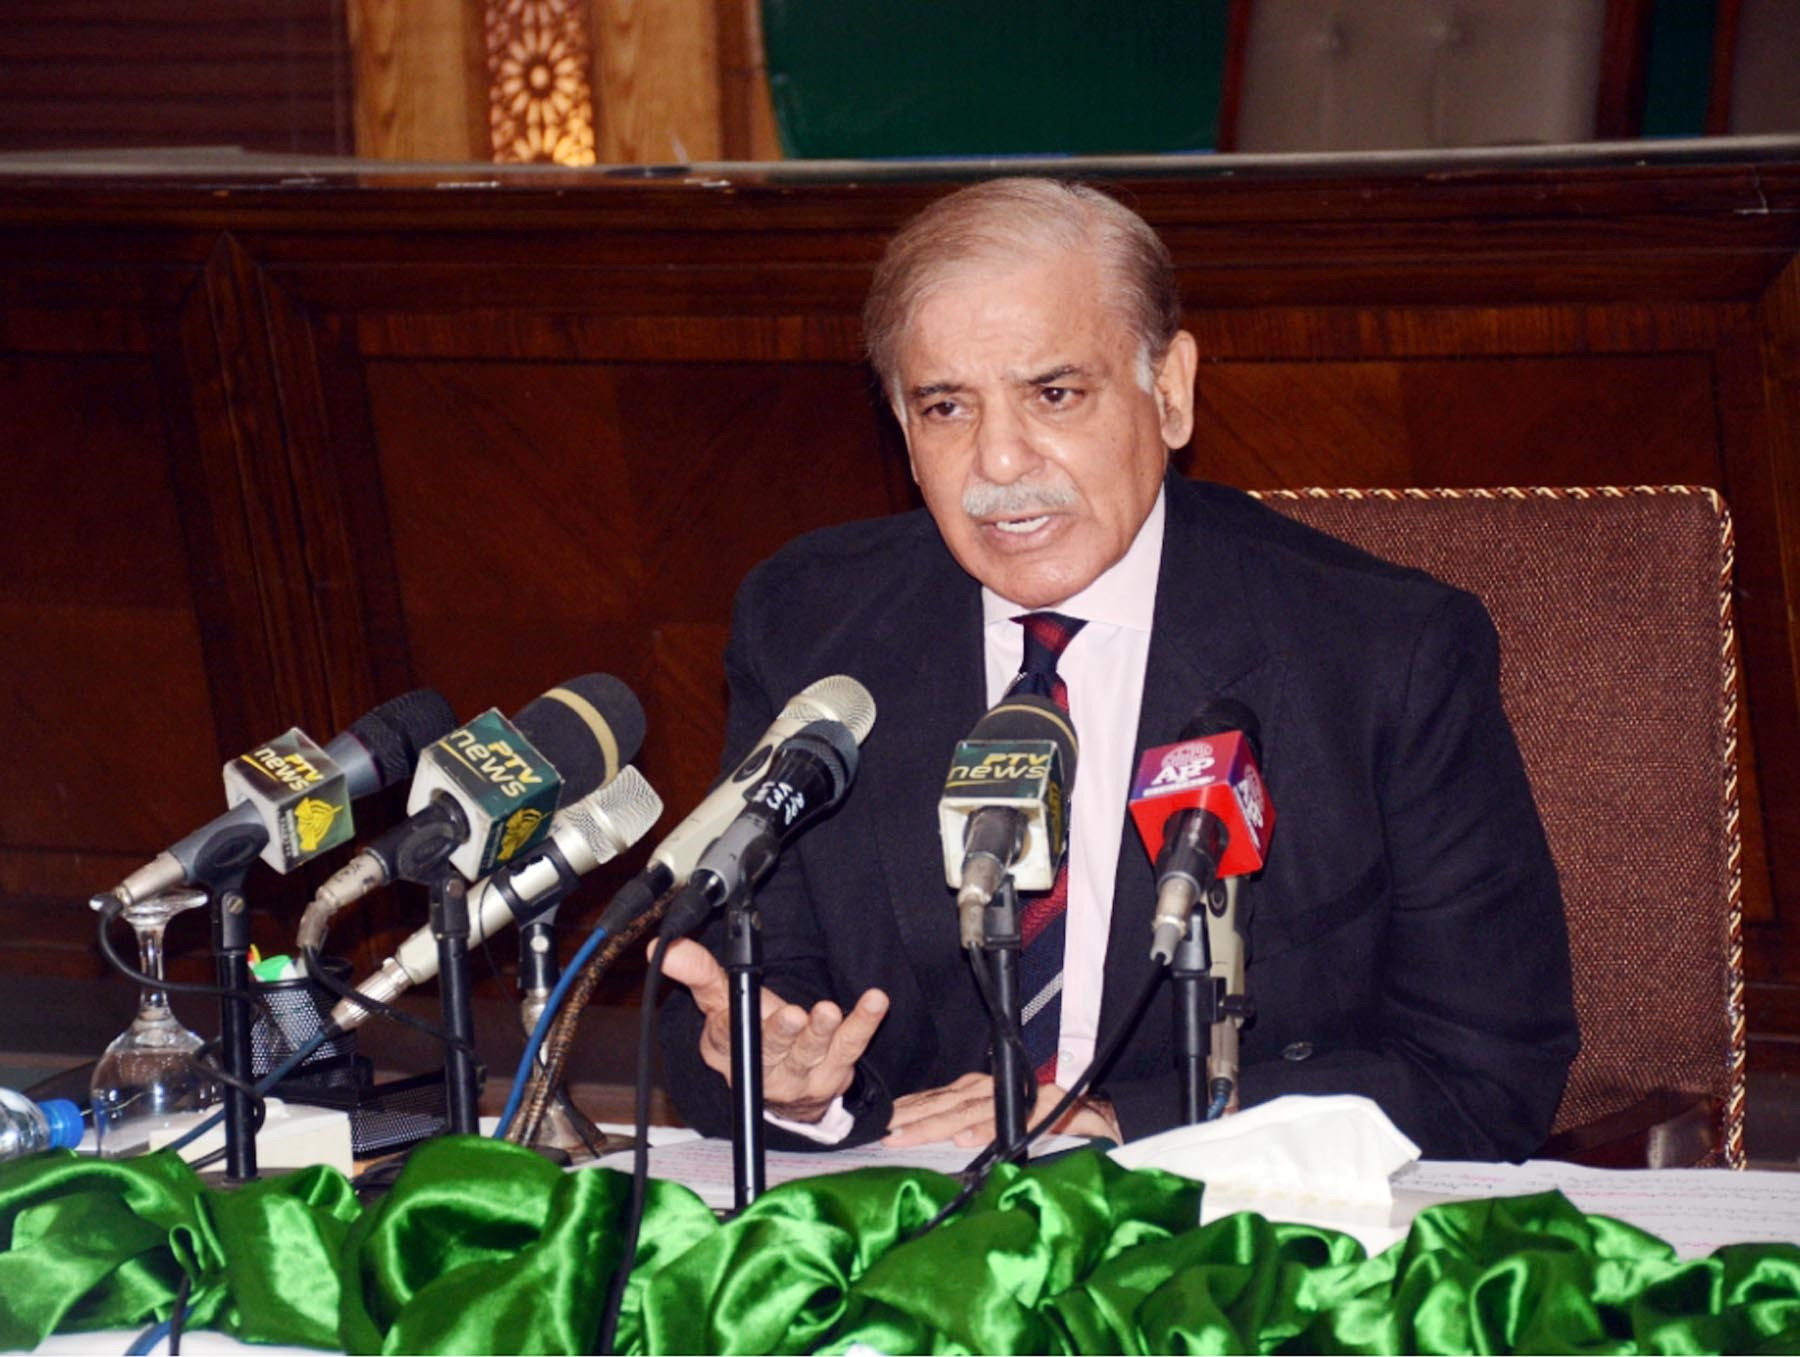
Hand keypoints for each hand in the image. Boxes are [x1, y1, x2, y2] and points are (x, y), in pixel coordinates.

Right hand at [656, 938, 888, 1123]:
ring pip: (811, 1051)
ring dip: (820, 1031)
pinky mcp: (837, 1069)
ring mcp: (803, 1073)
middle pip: (772, 1050)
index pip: (728, 1036)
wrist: (782, 1084)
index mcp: (732, 1051)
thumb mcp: (721, 1002)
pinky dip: (864, 1023)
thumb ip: (698, 972)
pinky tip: (875, 1002)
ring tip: (827, 1012)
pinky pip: (853, 1045)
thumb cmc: (751, 1030)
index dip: (731, 1025)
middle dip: (780, 1034)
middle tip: (792, 1016)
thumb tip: (663, 947)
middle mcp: (766, 1068)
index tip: (732, 1011)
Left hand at [883, 1072, 1122, 1147]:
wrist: (1096, 1117)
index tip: (887, 1122)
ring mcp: (1020, 1097)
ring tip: (911, 1136)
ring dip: (939, 1125)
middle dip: (916, 1121)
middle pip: (950, 1105)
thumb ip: (972, 1129)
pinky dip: (987, 1129)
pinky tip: (966, 1139)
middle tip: (888, 1134)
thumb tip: (939, 1145)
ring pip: (973, 1110)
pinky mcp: (1045, 1107)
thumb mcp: (1002, 1124)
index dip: (914, 1109)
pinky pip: (1012, 1119)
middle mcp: (998, 1089)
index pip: (941, 1099)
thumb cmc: (1045, 1123)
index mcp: (984, 1091)